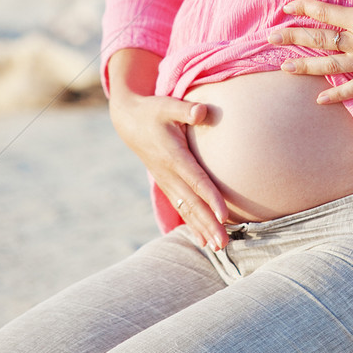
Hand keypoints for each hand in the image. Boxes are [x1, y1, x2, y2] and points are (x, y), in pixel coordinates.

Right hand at [108, 88, 229, 250]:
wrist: (129, 122)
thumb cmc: (153, 111)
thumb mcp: (168, 105)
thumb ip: (187, 109)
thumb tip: (203, 111)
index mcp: (173, 155)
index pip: (195, 180)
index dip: (209, 197)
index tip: (223, 215)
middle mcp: (169, 173)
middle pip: (191, 202)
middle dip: (207, 224)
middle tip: (223, 243)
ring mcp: (166, 181)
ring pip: (186, 209)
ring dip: (201, 229)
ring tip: (218, 247)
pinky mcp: (167, 184)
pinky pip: (180, 207)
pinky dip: (192, 224)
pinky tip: (203, 240)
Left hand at [267, 0, 352, 102]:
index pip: (322, 13)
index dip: (301, 9)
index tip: (284, 8)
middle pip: (318, 40)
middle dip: (292, 38)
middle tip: (269, 39)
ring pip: (328, 66)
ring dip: (305, 66)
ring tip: (284, 68)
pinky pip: (352, 89)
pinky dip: (336, 94)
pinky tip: (320, 99)